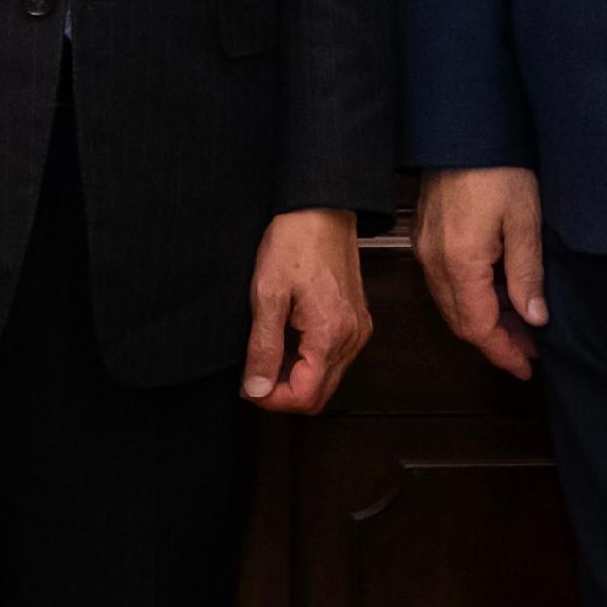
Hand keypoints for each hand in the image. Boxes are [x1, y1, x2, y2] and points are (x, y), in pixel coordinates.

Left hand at [242, 207, 371, 414]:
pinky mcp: (355, 320)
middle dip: (284, 392)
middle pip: (319, 395)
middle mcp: (352, 338)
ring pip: (326, 378)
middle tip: (254, 373)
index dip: (273, 400)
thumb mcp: (267, 294)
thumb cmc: (295, 241)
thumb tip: (257, 388)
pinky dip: (309, 359)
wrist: (321, 207)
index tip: (249, 385)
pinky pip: (334, 358)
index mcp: (331, 334)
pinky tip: (287, 338)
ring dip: (296, 376)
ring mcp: (357, 330)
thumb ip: (263, 346)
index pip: (305, 397)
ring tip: (268, 351)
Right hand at [412, 166, 547, 380]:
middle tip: (530, 347)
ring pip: (452, 303)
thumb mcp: (525, 221)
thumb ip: (527, 275)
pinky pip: (445, 281)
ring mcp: (425, 248)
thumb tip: (535, 319)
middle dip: (496, 340)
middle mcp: (433, 262)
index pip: (478, 327)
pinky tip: (497, 291)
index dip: (503, 352)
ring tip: (520, 321)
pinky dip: (471, 296)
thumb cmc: (498, 167)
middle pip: (461, 321)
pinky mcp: (426, 236)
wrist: (466, 126)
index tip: (526, 366)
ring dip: (484, 318)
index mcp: (459, 262)